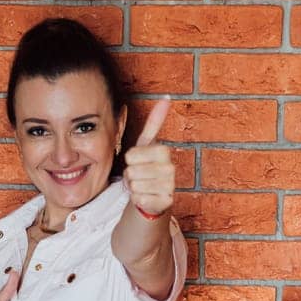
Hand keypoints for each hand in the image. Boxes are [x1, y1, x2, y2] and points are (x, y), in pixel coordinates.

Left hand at [123, 95, 174, 216]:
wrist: (152, 195)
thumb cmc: (147, 167)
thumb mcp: (147, 144)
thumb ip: (155, 122)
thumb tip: (166, 97)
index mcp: (164, 152)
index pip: (131, 155)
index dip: (129, 160)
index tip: (137, 161)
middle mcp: (170, 168)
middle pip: (131, 171)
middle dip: (130, 175)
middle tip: (140, 176)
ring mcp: (169, 187)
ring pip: (134, 186)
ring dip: (133, 187)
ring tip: (143, 186)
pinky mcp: (165, 202)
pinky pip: (139, 199)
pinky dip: (137, 199)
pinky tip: (146, 197)